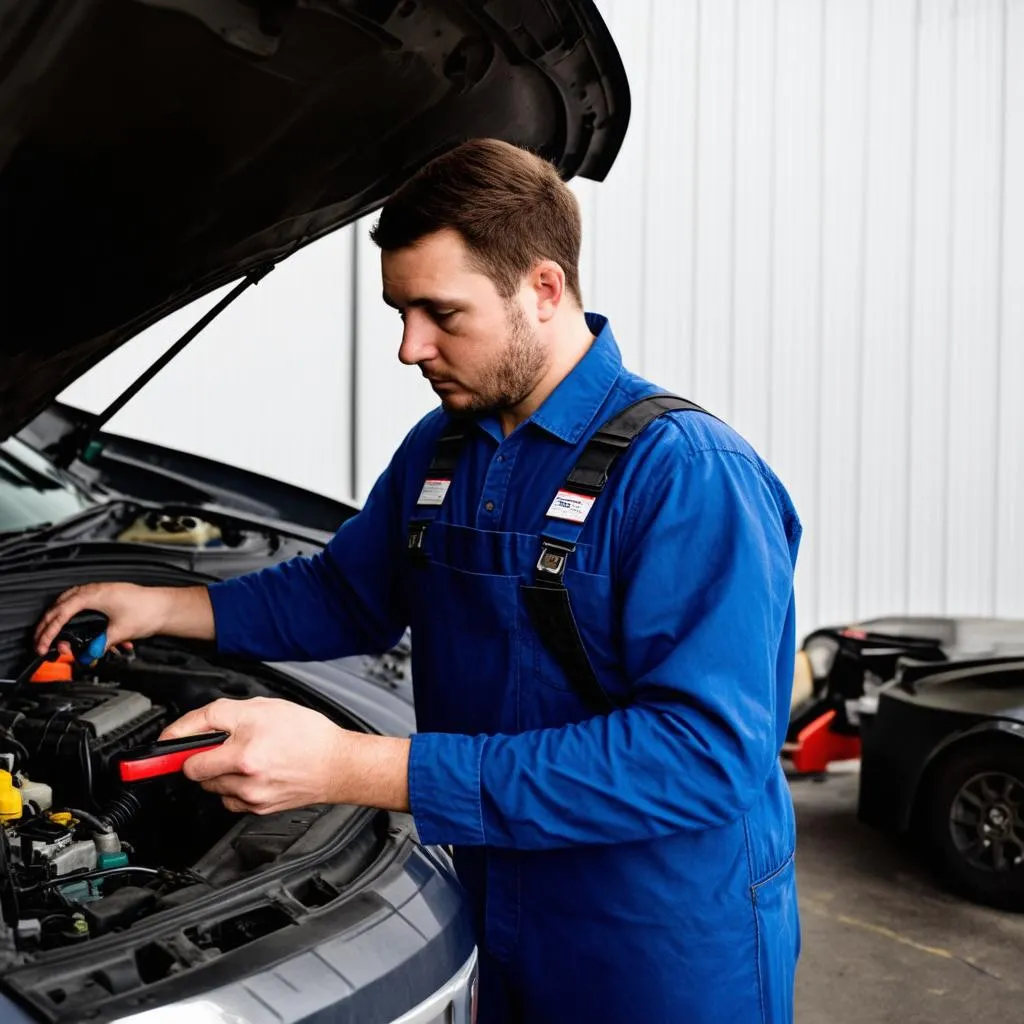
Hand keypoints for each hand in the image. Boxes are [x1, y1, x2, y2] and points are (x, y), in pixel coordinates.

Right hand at [34, 582, 211, 655]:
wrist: (168, 606)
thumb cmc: (149, 611)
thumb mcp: (121, 632)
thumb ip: (100, 644)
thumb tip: (86, 655)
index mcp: (94, 595)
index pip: (62, 612)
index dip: (49, 630)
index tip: (42, 645)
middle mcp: (95, 590)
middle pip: (60, 606)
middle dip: (48, 625)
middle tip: (40, 643)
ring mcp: (100, 592)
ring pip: (70, 603)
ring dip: (61, 619)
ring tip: (53, 635)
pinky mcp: (107, 597)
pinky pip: (84, 604)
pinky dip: (76, 616)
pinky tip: (76, 627)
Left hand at [158, 697, 410, 815]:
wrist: (338, 764)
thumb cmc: (308, 734)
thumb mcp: (265, 708)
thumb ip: (225, 715)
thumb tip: (195, 728)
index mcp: (246, 749)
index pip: (194, 744)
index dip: (173, 740)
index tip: (156, 748)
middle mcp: (245, 776)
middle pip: (195, 770)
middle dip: (198, 757)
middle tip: (212, 747)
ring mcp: (250, 795)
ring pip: (210, 786)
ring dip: (216, 772)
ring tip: (242, 757)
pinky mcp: (257, 808)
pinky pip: (228, 799)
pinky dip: (232, 787)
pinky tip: (251, 774)